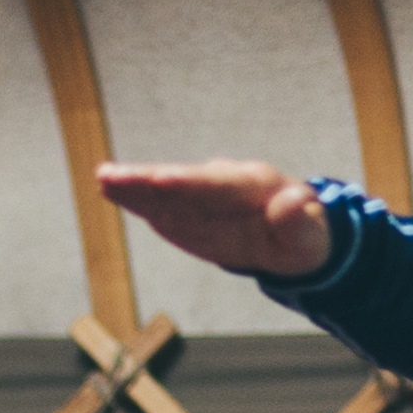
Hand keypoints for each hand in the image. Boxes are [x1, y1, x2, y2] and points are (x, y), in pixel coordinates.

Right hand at [96, 158, 327, 280]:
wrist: (295, 237)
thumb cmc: (305, 236)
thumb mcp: (310, 236)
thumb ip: (298, 221)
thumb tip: (292, 202)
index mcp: (252, 185)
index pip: (214, 185)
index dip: (187, 184)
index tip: (160, 179)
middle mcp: (221, 183)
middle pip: (179, 182)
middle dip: (146, 179)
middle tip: (110, 174)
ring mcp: (203, 197)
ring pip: (165, 191)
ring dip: (133, 187)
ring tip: (102, 179)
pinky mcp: (190, 213)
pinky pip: (162, 207)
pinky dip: (140, 202)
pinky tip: (113, 193)